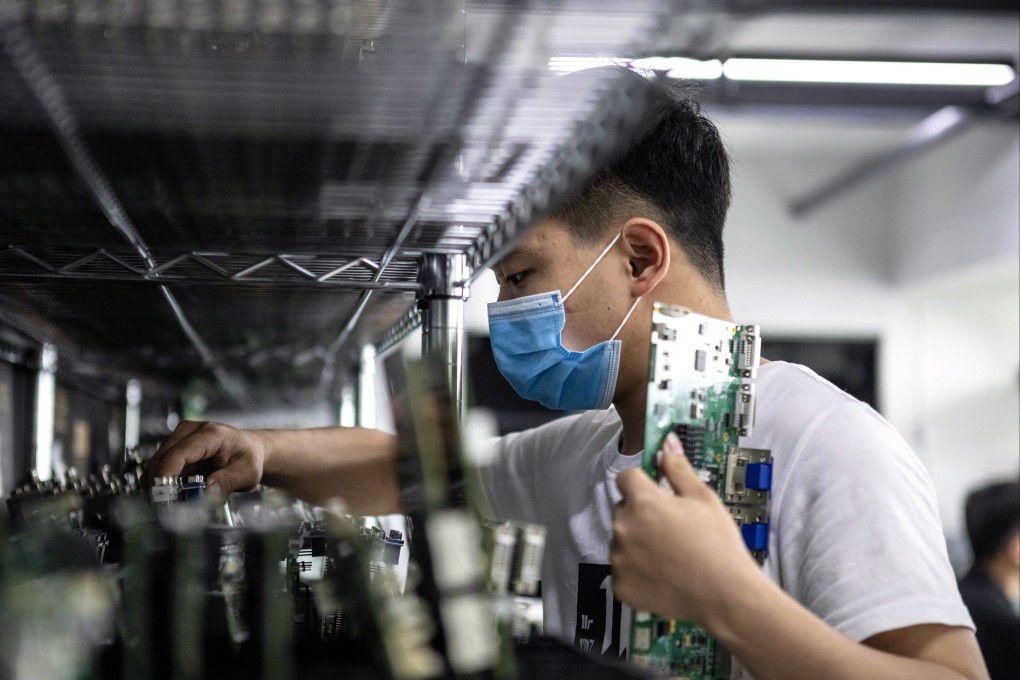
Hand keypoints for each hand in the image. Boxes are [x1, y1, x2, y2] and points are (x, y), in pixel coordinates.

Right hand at [147, 421, 266, 497]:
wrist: (249, 450)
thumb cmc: (249, 458)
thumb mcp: (248, 473)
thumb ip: (228, 481)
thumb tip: (207, 492)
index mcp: (211, 434)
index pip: (180, 453)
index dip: (167, 475)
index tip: (163, 496)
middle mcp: (191, 431)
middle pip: (162, 458)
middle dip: (160, 485)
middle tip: (167, 509)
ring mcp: (180, 438)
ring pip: (157, 464)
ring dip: (160, 486)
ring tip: (172, 505)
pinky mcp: (174, 448)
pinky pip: (160, 468)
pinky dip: (163, 484)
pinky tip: (174, 496)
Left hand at [611, 432, 762, 625]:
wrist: (726, 595)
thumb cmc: (718, 543)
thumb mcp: (703, 498)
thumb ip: (677, 468)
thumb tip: (666, 441)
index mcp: (642, 502)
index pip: (626, 477)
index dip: (643, 482)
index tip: (660, 494)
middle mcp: (622, 527)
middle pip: (623, 509)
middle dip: (641, 513)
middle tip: (671, 528)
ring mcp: (618, 559)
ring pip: (622, 539)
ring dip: (637, 541)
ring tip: (670, 554)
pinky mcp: (620, 585)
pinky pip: (623, 568)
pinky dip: (636, 570)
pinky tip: (663, 574)